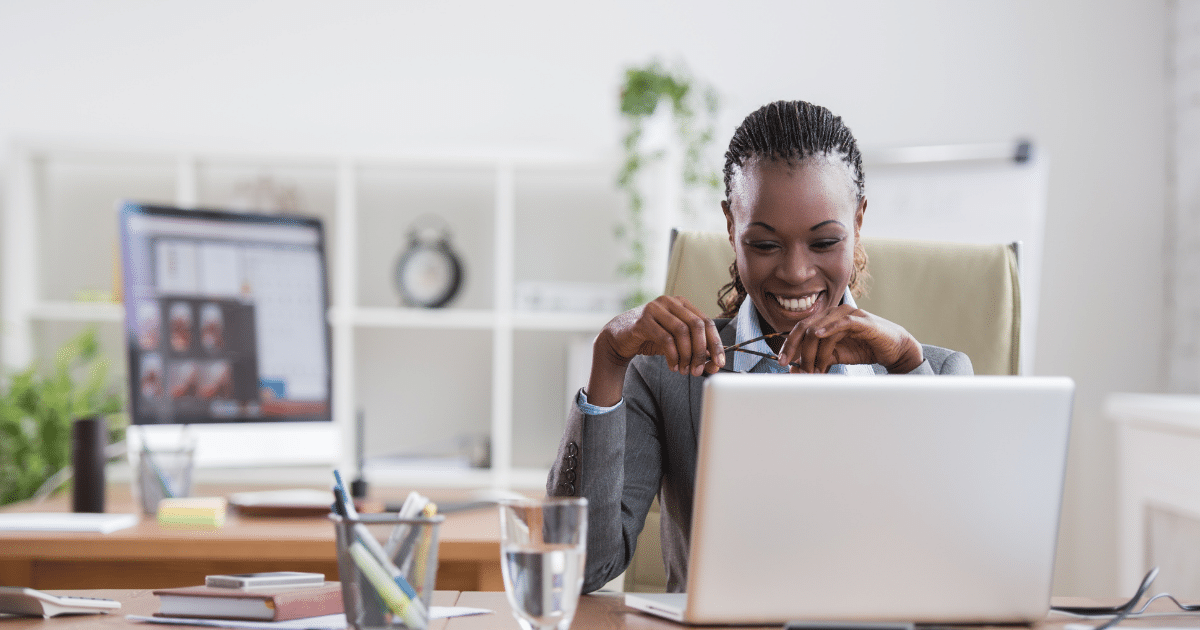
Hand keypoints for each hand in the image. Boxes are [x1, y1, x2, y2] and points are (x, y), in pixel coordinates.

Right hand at [587, 296, 724, 406]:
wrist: (620, 339)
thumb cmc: (652, 339)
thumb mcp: (677, 343)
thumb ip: (695, 350)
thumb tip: (715, 365)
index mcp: (682, 304)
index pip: (707, 321)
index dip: (716, 343)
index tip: (720, 363)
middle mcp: (670, 302)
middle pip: (697, 325)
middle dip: (702, 351)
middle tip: (699, 370)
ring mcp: (655, 308)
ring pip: (682, 331)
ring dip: (687, 355)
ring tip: (685, 370)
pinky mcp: (643, 320)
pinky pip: (665, 339)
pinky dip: (673, 356)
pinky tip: (673, 366)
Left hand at [776, 305, 922, 373]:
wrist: (892, 349)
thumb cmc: (863, 349)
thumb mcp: (834, 356)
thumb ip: (816, 359)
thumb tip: (795, 369)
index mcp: (824, 319)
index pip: (799, 329)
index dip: (788, 345)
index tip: (782, 361)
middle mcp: (832, 313)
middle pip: (805, 328)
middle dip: (796, 349)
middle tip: (794, 367)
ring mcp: (847, 314)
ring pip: (820, 329)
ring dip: (814, 352)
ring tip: (815, 369)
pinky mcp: (861, 319)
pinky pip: (842, 322)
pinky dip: (829, 328)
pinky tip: (819, 335)